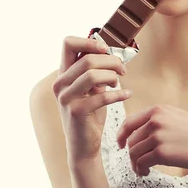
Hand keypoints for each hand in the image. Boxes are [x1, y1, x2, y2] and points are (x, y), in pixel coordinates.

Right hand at [52, 35, 130, 163]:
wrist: (84, 146)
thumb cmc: (90, 114)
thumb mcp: (91, 89)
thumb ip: (95, 71)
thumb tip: (109, 52)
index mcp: (63, 74)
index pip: (68, 44)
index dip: (89, 42)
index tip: (106, 50)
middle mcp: (60, 84)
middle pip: (87, 59)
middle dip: (111, 61)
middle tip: (122, 70)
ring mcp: (66, 98)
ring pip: (92, 74)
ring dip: (112, 76)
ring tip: (119, 82)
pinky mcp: (76, 112)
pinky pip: (102, 96)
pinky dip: (119, 94)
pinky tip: (127, 94)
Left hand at [116, 104, 187, 176]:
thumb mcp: (178, 118)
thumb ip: (158, 120)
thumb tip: (135, 133)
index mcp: (159, 109)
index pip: (130, 122)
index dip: (121, 135)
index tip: (120, 145)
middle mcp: (156, 120)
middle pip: (131, 140)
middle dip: (132, 154)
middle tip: (138, 164)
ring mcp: (157, 135)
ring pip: (133, 152)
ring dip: (135, 164)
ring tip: (143, 170)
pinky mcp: (160, 152)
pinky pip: (141, 162)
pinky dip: (140, 169)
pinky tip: (146, 173)